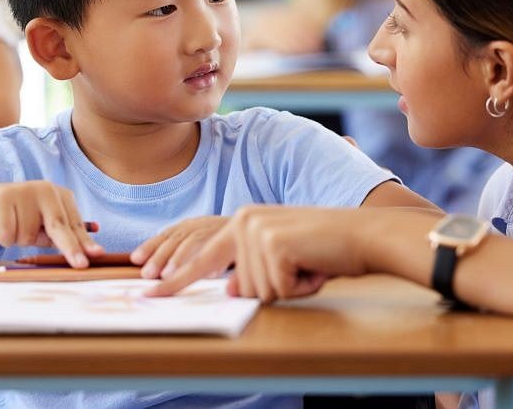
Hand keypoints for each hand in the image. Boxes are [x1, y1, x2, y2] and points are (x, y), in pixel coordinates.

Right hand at [0, 180, 102, 267]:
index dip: (85, 242)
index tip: (97, 255)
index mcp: (61, 195)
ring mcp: (24, 192)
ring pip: (28, 235)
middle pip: (59, 226)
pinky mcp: (3, 199)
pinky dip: (4, 238)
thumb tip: (93, 243)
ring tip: (14, 227)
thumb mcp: (46, 224)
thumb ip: (66, 233)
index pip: (75, 224)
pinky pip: (8, 234)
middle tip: (81, 265)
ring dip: (20, 240)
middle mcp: (46, 190)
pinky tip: (0, 226)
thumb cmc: (23, 216)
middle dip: (70, 248)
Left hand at [147, 206, 373, 301]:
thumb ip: (251, 269)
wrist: (363, 234)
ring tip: (309, 266)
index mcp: (240, 221)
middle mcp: (242, 220)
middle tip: (302, 270)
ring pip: (257, 292)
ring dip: (289, 289)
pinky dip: (300, 288)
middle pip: (238, 286)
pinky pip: (277, 290)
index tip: (150, 291)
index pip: (199, 252)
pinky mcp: (273, 243)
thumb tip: (230, 290)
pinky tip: (314, 268)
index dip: (175, 277)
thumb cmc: (326, 249)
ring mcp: (256, 230)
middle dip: (275, 289)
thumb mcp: (281, 259)